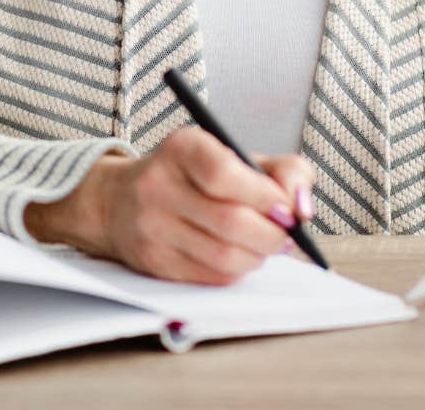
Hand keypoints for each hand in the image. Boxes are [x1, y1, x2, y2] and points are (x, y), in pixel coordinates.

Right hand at [24, 126, 316, 284]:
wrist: (120, 202)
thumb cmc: (193, 176)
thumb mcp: (236, 156)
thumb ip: (284, 171)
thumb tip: (303, 208)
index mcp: (182, 148)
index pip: (225, 173)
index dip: (265, 196)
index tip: (287, 209)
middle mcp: (159, 186)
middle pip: (230, 222)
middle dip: (272, 235)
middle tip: (287, 234)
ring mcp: (153, 227)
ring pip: (224, 256)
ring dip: (259, 256)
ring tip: (265, 245)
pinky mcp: (154, 263)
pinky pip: (212, 277)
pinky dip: (239, 270)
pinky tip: (241, 255)